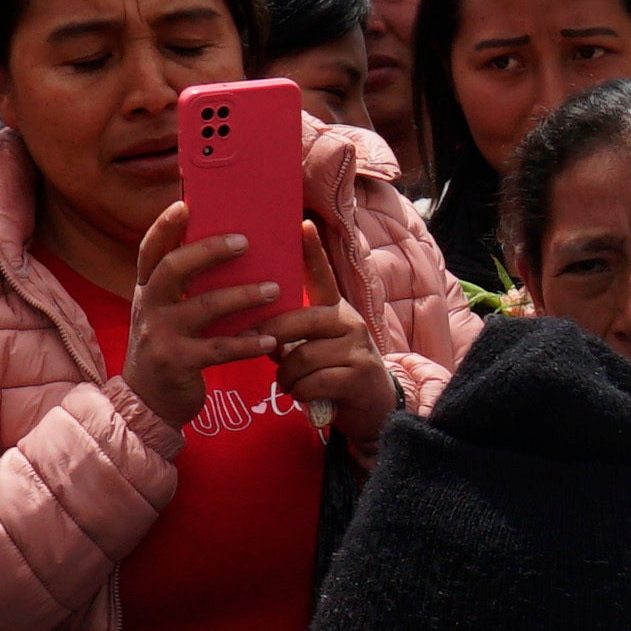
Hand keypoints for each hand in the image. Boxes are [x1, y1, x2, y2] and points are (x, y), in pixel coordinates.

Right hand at [121, 197, 303, 421]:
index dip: (164, 226)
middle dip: (210, 251)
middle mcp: (148, 308)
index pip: (150, 251)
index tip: (184, 203)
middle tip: (245, 242)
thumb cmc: (167, 349)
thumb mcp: (164, 315)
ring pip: (205, 307)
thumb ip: (183, 289)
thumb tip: (224, 252)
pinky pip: (220, 348)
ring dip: (243, 296)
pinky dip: (248, 343)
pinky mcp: (178, 363)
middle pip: (175, 268)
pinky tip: (272, 339)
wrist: (146, 403)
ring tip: (275, 289)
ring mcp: (161, 336)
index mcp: (146, 291)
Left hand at [259, 226, 395, 445]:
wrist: (374, 407)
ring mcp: (357, 347)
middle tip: (256, 349)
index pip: (322, 275)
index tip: (303, 223)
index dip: (312, 251)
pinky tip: (302, 395)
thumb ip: (294, 334)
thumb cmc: (335, 373)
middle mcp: (349, 321)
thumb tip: (256, 328)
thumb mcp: (318, 346)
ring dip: (286, 375)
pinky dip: (300, 392)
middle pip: (299, 321)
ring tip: (286, 383)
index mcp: (336, 309)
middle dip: (271, 337)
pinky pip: (313, 381)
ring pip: (302, 357)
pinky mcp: (359, 375)